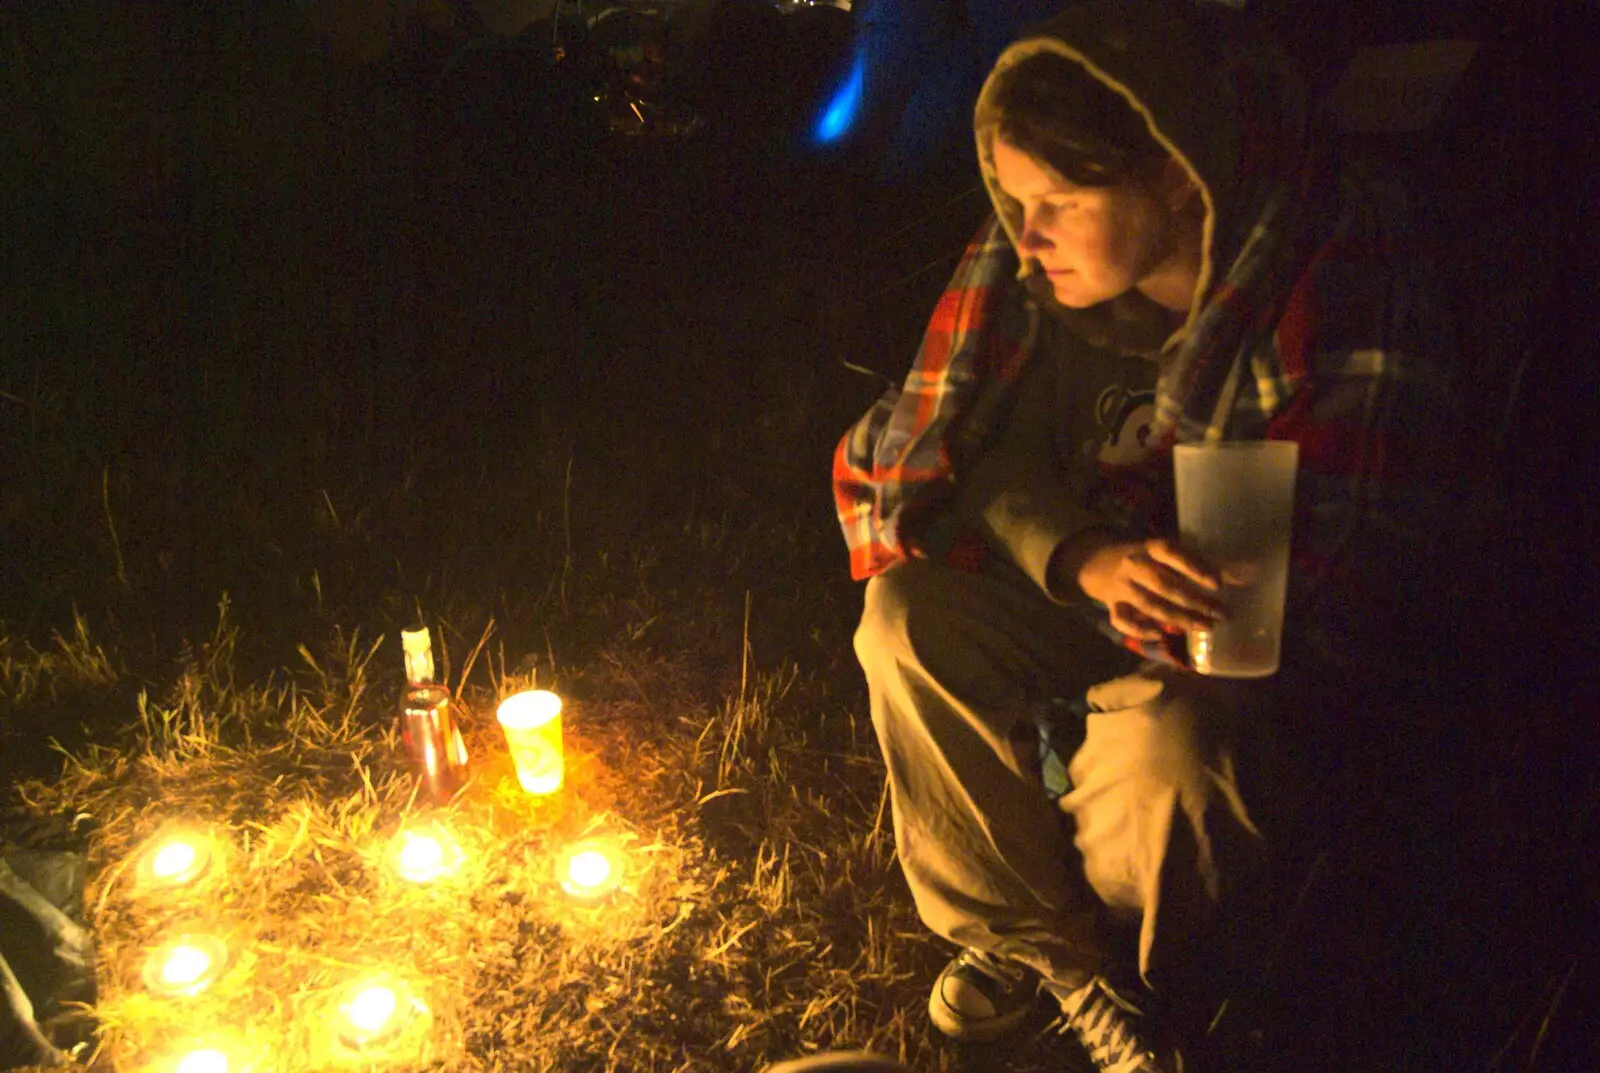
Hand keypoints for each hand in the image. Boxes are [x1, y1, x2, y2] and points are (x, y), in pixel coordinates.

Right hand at [1072, 537, 1223, 641]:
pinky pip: (1123, 620)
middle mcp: (1134, 565)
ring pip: (1149, 605)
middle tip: (1221, 615)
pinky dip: (1140, 629)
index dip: (1193, 567)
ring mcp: (1121, 586)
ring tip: (1205, 627)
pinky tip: (1160, 635)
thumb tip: (1248, 575)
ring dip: (1178, 619)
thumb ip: (1205, 564)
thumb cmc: (1145, 557)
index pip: (1171, 553)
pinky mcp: (1111, 605)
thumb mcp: (1169, 553)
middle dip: (1195, 602)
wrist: (1097, 562)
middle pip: (1164, 585)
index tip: (1217, 584)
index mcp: (1149, 547)